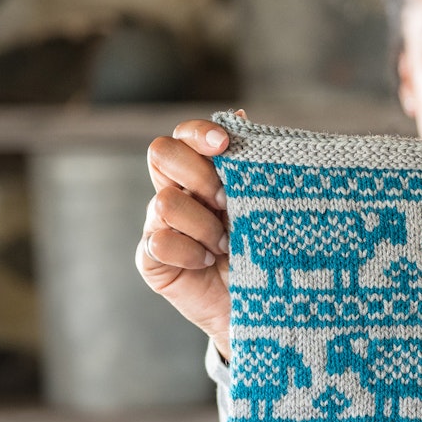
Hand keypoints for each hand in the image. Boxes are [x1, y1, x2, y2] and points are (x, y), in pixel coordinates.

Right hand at [135, 113, 242, 359]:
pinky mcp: (153, 259)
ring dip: (204, 224)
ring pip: (165, 201)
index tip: (224, 144)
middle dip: (199, 175)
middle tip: (228, 202)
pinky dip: (191, 252)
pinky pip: (159, 241)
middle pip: (161, 153)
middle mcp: (177, 191)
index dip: (198, 133)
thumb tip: (241, 116)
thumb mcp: (265, 207)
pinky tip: (210, 262)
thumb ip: (252, 168)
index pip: (184, 135)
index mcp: (203, 173)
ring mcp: (160, 224)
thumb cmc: (268, 251)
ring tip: (228, 244)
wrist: (264, 305)